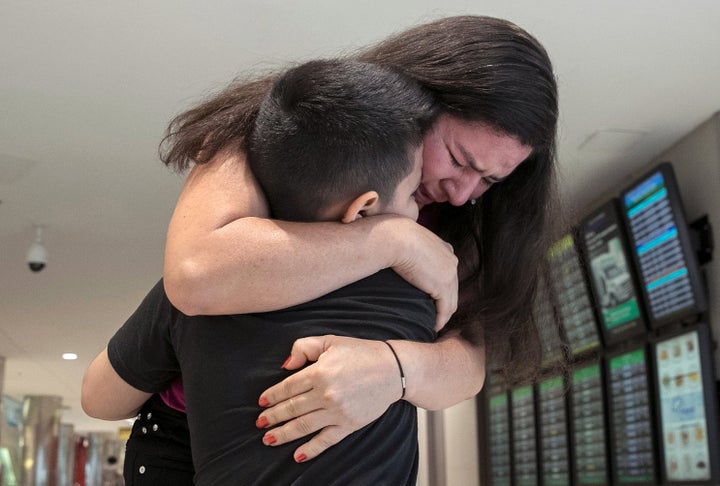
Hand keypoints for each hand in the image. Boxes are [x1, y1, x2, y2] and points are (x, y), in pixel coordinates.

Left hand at [255, 336, 400, 462]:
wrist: (392, 369)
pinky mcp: (349, 424)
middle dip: (273, 416)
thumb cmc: (361, 353)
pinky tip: (298, 455)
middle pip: (292, 408)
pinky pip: (326, 440)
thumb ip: (303, 347)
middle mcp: (326, 393)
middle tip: (260, 422)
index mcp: (319, 372)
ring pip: (303, 426)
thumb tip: (285, 365)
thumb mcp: (330, 341)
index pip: (288, 387)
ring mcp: (338, 411)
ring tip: (268, 439)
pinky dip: (311, 449)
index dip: (272, 396)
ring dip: (283, 434)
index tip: (262, 402)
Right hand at [387, 218, 457, 330]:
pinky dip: (440, 320)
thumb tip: (399, 256)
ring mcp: (450, 273)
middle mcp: (451, 260)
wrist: (394, 238)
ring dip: (443, 315)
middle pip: (452, 288)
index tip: (432, 298)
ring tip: (433, 325)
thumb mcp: (407, 239)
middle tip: (435, 316)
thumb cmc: (393, 237)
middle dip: (445, 303)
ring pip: (451, 301)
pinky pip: (445, 309)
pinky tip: (433, 327)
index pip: (447, 272)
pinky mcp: (443, 286)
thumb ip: (412, 248)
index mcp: (444, 248)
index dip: (441, 287)